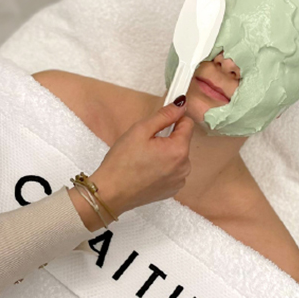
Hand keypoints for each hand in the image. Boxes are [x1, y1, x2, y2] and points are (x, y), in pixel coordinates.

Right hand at [91, 99, 193, 215]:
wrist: (111, 193)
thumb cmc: (122, 162)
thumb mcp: (140, 130)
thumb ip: (164, 116)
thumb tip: (181, 104)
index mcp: (179, 150)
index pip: (187, 124)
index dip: (173, 119)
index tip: (160, 121)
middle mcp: (185, 167)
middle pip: (182, 141)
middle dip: (167, 138)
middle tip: (145, 143)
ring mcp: (179, 180)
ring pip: (178, 156)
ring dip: (166, 153)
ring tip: (144, 158)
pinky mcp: (172, 190)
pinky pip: (174, 171)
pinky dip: (164, 168)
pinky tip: (147, 171)